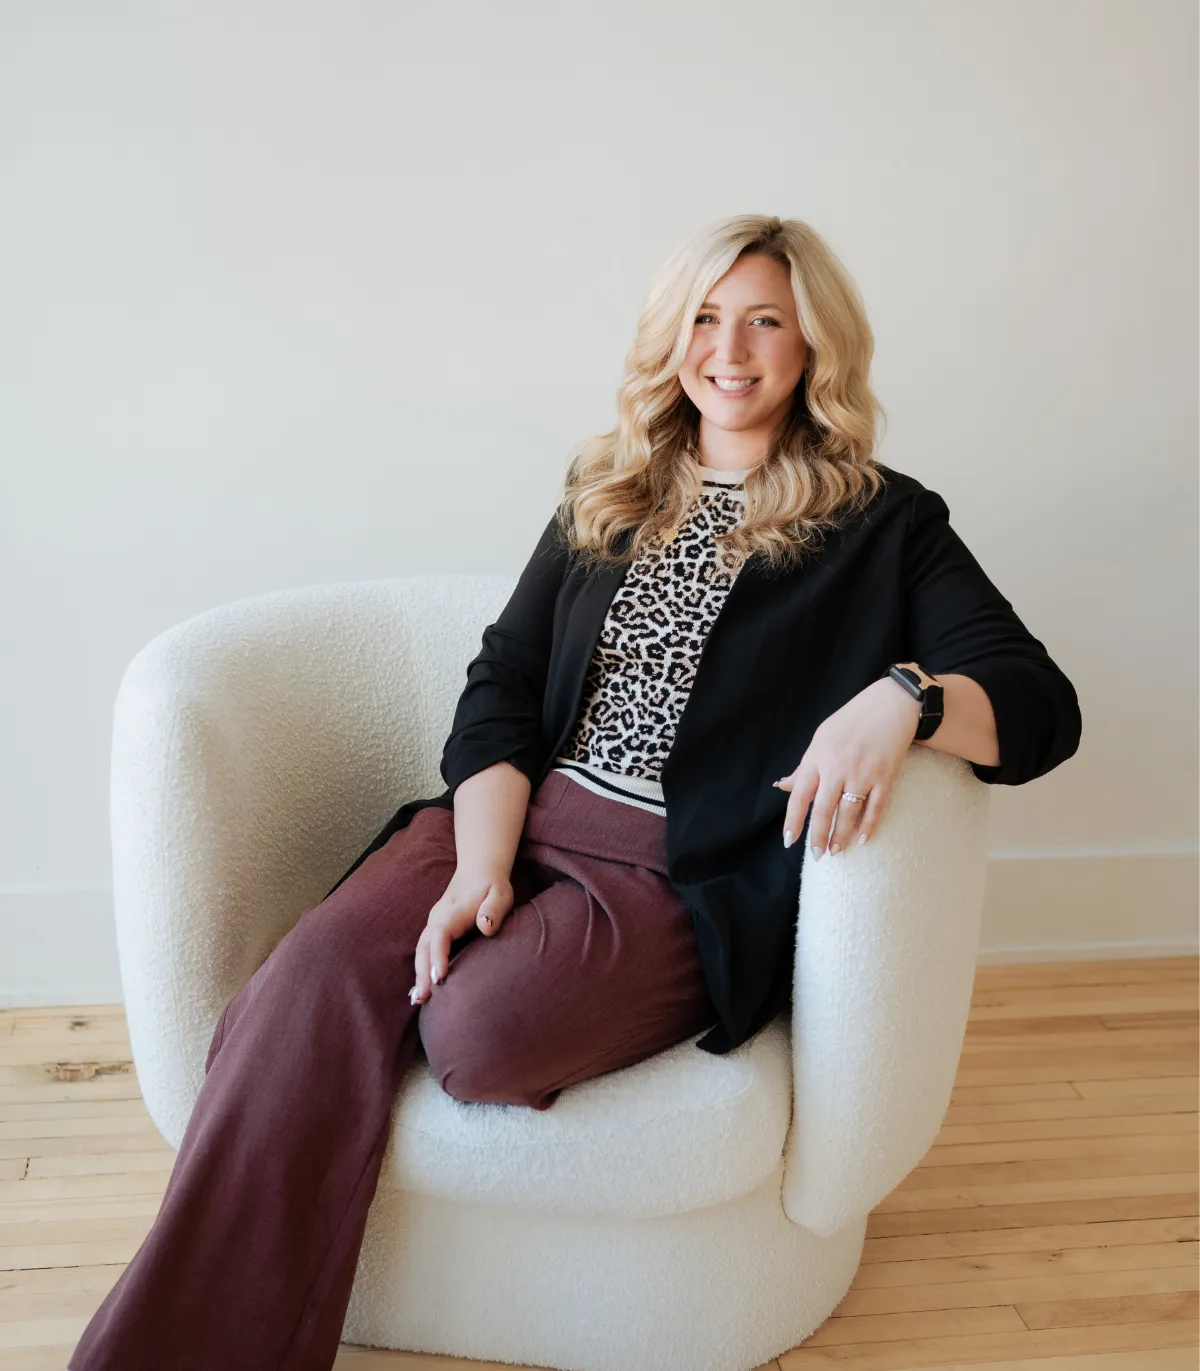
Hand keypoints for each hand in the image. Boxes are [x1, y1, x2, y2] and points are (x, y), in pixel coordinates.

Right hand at [408, 866, 513, 1005]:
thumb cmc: (492, 886)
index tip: (439, 978)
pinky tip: (422, 989)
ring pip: (421, 951)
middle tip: (422, 999)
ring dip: (419, 975)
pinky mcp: (436, 931)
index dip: (438, 957)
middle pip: (424, 948)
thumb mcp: (500, 893)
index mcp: (452, 911)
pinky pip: (425, 951)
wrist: (479, 871)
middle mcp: (438, 919)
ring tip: (418, 1000)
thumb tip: (485, 927)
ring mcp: (434, 925)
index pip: (440, 935)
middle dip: (422, 973)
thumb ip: (494, 909)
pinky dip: (421, 969)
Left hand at [773, 677, 921, 858]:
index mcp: (818, 757)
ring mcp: (862, 774)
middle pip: (823, 810)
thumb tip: (784, 786)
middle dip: (818, 836)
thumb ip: (804, 766)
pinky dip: (868, 826)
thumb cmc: (852, 721)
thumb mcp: (821, 738)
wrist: (891, 704)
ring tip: (835, 851)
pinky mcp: (885, 777)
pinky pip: (875, 808)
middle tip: (817, 855)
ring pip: (848, 813)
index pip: (800, 795)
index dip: (794, 820)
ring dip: (841, 836)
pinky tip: (862, 840)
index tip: (790, 840)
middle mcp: (837, 768)